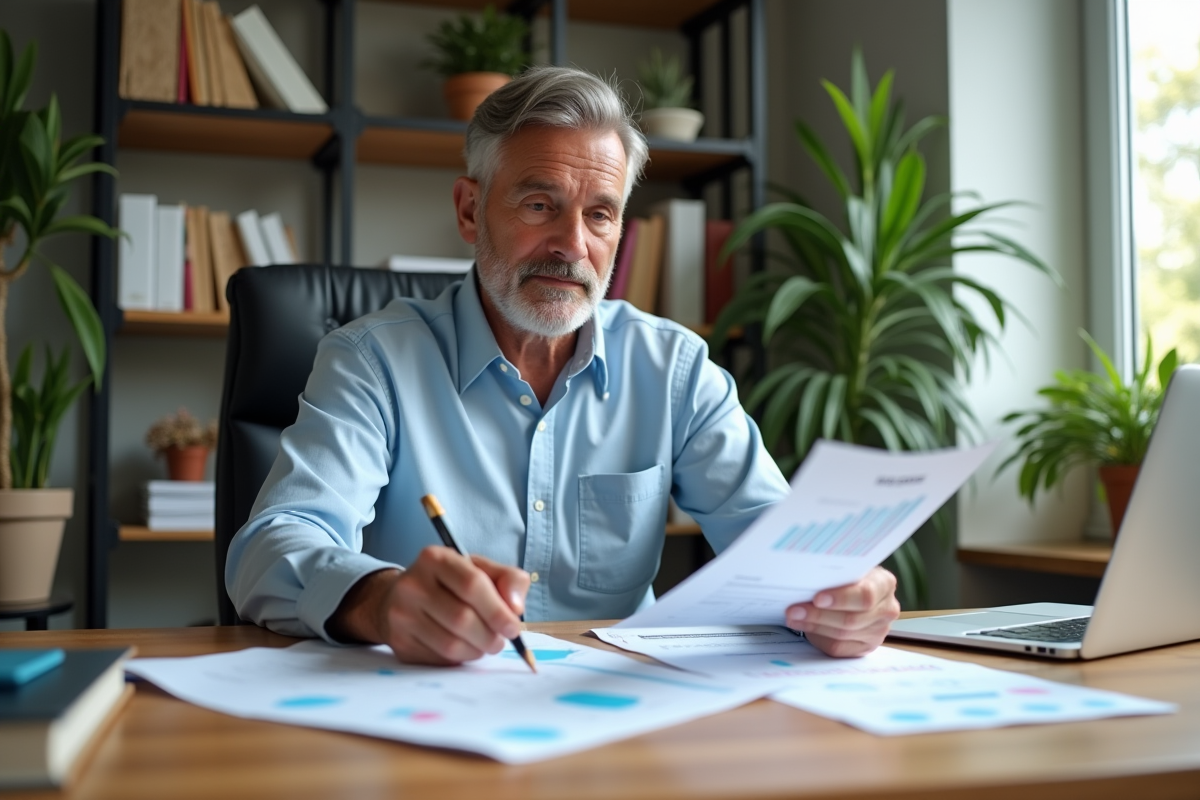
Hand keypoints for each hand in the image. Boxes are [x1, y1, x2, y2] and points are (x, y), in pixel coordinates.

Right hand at [328, 546, 529, 664]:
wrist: (397, 598)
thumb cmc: (448, 584)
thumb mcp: (479, 569)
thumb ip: (508, 579)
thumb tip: (515, 608)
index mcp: (435, 558)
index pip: (472, 584)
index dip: (497, 610)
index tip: (513, 627)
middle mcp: (412, 584)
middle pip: (462, 618)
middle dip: (490, 636)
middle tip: (500, 641)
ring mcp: (401, 615)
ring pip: (451, 644)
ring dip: (477, 650)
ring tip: (484, 644)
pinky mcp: (399, 642)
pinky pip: (439, 659)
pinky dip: (460, 659)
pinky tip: (464, 648)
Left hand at [785, 567, 899, 656]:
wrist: (855, 590)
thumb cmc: (847, 577)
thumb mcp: (846, 569)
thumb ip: (835, 574)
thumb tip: (805, 579)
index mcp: (884, 584)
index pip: (865, 595)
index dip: (841, 598)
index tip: (817, 598)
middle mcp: (887, 609)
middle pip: (851, 619)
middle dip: (818, 615)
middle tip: (794, 610)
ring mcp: (878, 631)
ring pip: (842, 635)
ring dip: (814, 626)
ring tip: (793, 617)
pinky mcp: (866, 647)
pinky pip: (839, 648)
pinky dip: (819, 638)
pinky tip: (805, 627)